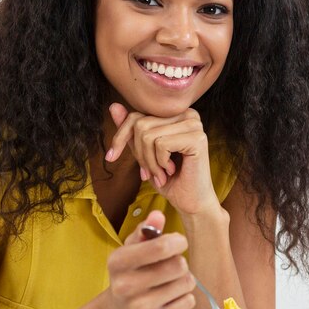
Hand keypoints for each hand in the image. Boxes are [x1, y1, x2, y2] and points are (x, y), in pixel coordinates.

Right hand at [99, 210, 195, 308]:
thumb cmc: (129, 275)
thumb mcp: (131, 250)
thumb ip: (145, 231)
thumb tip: (158, 216)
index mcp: (119, 261)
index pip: (160, 247)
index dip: (178, 241)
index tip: (178, 242)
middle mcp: (126, 285)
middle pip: (178, 265)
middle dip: (181, 262)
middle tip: (172, 266)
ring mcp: (141, 307)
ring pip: (187, 283)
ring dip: (184, 280)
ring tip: (171, 282)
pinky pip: (189, 302)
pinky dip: (185, 297)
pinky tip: (171, 298)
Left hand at [105, 103, 219, 216]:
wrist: (190, 202)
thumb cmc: (169, 179)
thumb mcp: (144, 153)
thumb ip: (132, 131)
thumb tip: (114, 106)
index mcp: (176, 114)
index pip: (136, 116)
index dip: (120, 137)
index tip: (111, 157)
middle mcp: (187, 114)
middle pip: (140, 125)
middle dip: (139, 154)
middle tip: (148, 173)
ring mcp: (194, 124)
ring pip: (148, 135)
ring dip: (149, 162)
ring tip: (160, 174)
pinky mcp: (197, 138)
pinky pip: (161, 145)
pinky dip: (160, 163)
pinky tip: (171, 171)